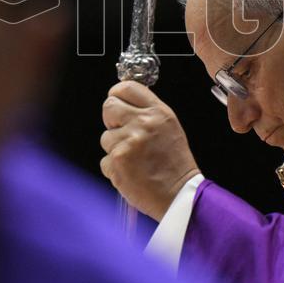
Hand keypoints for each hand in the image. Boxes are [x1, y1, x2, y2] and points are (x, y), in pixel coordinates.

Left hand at [100, 80, 200, 220]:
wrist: (179, 194)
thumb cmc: (175, 164)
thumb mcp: (169, 127)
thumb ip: (148, 112)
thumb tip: (124, 102)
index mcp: (158, 112)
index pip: (127, 87)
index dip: (117, 94)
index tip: (117, 101)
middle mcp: (143, 123)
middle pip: (109, 106)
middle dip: (111, 119)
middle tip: (122, 132)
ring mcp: (128, 142)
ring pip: (105, 137)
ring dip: (115, 149)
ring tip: (134, 159)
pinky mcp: (117, 161)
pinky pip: (104, 160)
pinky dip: (114, 168)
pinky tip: (131, 171)